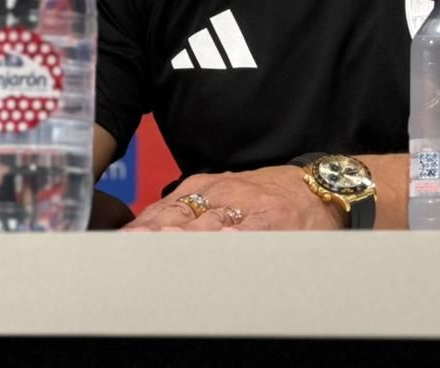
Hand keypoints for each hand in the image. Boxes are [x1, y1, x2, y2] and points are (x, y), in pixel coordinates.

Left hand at [122, 166, 345, 232]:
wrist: (319, 189)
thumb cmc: (271, 194)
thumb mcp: (227, 190)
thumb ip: (192, 206)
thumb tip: (154, 228)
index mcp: (206, 187)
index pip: (164, 209)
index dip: (141, 228)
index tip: (120, 243)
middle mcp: (221, 196)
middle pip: (177, 218)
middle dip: (152, 236)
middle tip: (127, 250)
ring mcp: (244, 211)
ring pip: (204, 229)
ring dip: (178, 241)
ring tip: (155, 251)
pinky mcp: (267, 226)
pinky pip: (240, 237)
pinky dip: (221, 244)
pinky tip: (206, 252)